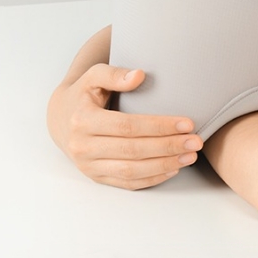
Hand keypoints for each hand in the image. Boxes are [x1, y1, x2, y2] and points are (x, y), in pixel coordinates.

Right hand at [47, 64, 202, 189]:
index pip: (128, 126)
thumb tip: (139, 75)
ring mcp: (89, 166)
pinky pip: (127, 183)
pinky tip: (174, 169)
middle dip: (168, 147)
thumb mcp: (93, 76)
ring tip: (191, 156)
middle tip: (196, 141)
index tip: (187, 123)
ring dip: (165, 165)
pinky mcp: (96, 177)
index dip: (159, 126)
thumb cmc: (84, 95)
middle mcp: (83, 147)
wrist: (61, 119)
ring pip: (131, 171)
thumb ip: (114, 74)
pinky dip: (152, 179)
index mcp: (83, 120)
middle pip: (133, 150)